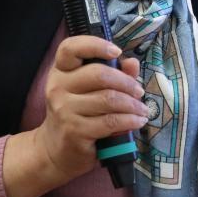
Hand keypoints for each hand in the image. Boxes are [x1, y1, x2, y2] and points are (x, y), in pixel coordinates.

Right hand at [3, 36, 146, 196]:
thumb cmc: (78, 115)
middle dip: (127, 82)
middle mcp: (58, 87)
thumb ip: (113, 73)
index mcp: (61, 71)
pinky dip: (130, 120)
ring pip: (108, 99)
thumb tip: (132, 63)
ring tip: (142, 110)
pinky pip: (110, 121)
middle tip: (139, 91)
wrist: (55, 151)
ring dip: (133, 104)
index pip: (70, 48)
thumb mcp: (91, 91)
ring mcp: (64, 110)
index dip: (95, 44)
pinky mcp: (74, 131)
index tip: (117, 52)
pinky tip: (138, 121)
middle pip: (99, 74)